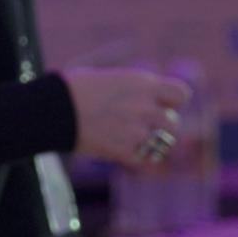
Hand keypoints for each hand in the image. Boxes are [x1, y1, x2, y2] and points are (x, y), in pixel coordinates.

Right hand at [61, 67, 192, 165]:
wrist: (55, 108)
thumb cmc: (78, 87)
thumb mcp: (113, 77)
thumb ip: (137, 88)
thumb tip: (151, 96)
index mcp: (144, 83)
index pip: (182, 95)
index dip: (173, 101)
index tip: (160, 103)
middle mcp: (145, 107)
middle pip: (173, 124)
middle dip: (161, 126)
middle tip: (143, 125)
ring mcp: (136, 130)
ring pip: (162, 144)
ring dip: (152, 143)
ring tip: (134, 139)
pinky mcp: (124, 150)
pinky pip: (143, 159)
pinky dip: (135, 156)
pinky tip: (121, 148)